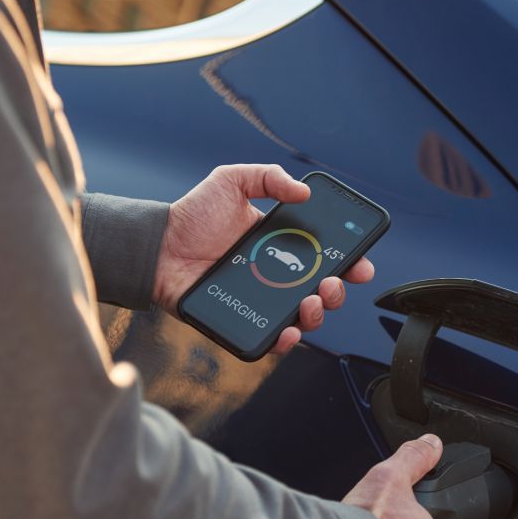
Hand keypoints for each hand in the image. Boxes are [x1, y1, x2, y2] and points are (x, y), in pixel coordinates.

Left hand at [153, 164, 374, 353]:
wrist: (157, 247)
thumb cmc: (191, 216)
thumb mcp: (231, 182)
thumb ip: (267, 178)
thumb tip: (303, 192)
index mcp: (281, 245)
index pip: (324, 256)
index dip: (349, 262)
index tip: (360, 263)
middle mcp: (276, 276)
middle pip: (322, 291)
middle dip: (338, 291)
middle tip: (332, 282)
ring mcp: (261, 300)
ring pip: (303, 317)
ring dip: (318, 314)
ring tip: (312, 302)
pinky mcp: (242, 321)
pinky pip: (270, 338)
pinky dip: (286, 340)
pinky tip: (290, 330)